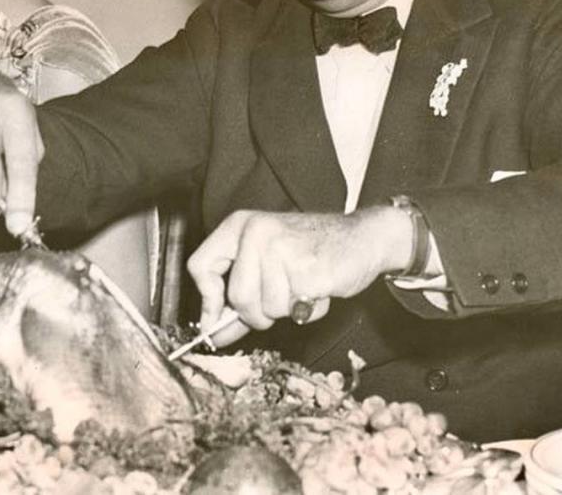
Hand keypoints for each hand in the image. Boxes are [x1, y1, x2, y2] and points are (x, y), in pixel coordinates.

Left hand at [186, 206, 412, 346]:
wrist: (361, 237)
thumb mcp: (265, 267)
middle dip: (257, 314)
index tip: (215, 320)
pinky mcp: (307, 267)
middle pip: (238, 297)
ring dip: (287, 310)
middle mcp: (256, 232)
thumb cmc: (310, 252)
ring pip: (267, 308)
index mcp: (240, 226)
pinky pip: (295, 309)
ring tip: (302, 286)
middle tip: (279, 301)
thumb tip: (212, 335)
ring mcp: (281, 247)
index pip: (200, 266)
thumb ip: (236, 301)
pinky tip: (317, 289)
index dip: (207, 300)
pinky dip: (308, 310)